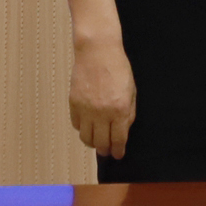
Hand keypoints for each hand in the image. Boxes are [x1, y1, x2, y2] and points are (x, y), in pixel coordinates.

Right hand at [69, 37, 136, 157]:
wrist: (98, 50)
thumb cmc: (118, 67)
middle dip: (105, 150)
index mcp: (120, 109)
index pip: (118, 139)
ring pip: (86, 138)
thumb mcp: (131, 90)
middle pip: (101, 143)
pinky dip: (82, 128)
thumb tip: (123, 129)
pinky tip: (87, 124)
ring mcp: (86, 109)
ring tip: (96, 140)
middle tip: (107, 150)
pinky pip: (76, 124)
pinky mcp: (74, 103)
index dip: (118, 150)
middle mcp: (102, 112)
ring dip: (92, 142)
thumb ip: (129, 112)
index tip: (118, 155)